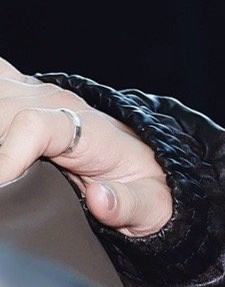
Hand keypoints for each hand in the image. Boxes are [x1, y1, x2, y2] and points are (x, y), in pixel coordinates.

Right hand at [0, 61, 172, 235]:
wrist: (147, 166)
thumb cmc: (143, 186)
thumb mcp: (148, 206)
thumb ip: (126, 204)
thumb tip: (100, 199)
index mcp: (90, 129)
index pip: (34, 124)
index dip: (7, 155)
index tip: (0, 184)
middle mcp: (63, 105)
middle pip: (5, 111)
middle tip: (4, 186)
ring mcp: (44, 95)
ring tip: (5, 165)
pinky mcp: (30, 94)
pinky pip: (1, 80)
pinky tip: (0, 131)